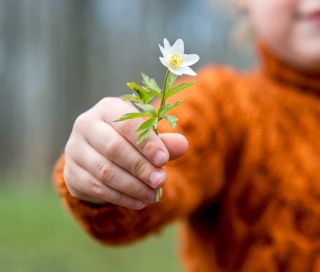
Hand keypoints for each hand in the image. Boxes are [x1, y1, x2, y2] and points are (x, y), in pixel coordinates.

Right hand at [63, 97, 187, 209]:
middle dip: (140, 167)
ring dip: (133, 186)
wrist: (98, 154)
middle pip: (114, 148)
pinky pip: (97, 188)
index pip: (127, 123)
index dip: (146, 142)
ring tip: (153, 195)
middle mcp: (86, 125)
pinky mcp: (72, 173)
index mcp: (107, 109)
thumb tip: (183, 145)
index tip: (163, 159)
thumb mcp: (146, 137)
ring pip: (105, 171)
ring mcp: (74, 150)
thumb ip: (164, 142)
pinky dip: (121, 197)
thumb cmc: (129, 141)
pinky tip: (139, 202)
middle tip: (160, 180)